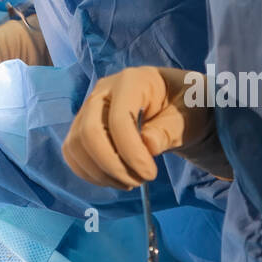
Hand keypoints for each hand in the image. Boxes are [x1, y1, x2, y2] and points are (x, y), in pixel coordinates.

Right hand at [62, 67, 232, 187]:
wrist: (180, 110)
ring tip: (129, 181)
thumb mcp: (188, 117)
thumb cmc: (187, 108)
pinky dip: (89, 172)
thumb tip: (146, 145)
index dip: (130, 152)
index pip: (118, 118)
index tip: (150, 175)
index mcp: (132, 81)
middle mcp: (103, 91)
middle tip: (138, 181)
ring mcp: (90, 108)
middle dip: (111, 164)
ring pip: (76, 145)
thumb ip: (168, 129)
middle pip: (88, 131)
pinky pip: (73, 152)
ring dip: (100, 172)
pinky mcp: (84, 126)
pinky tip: (114, 178)